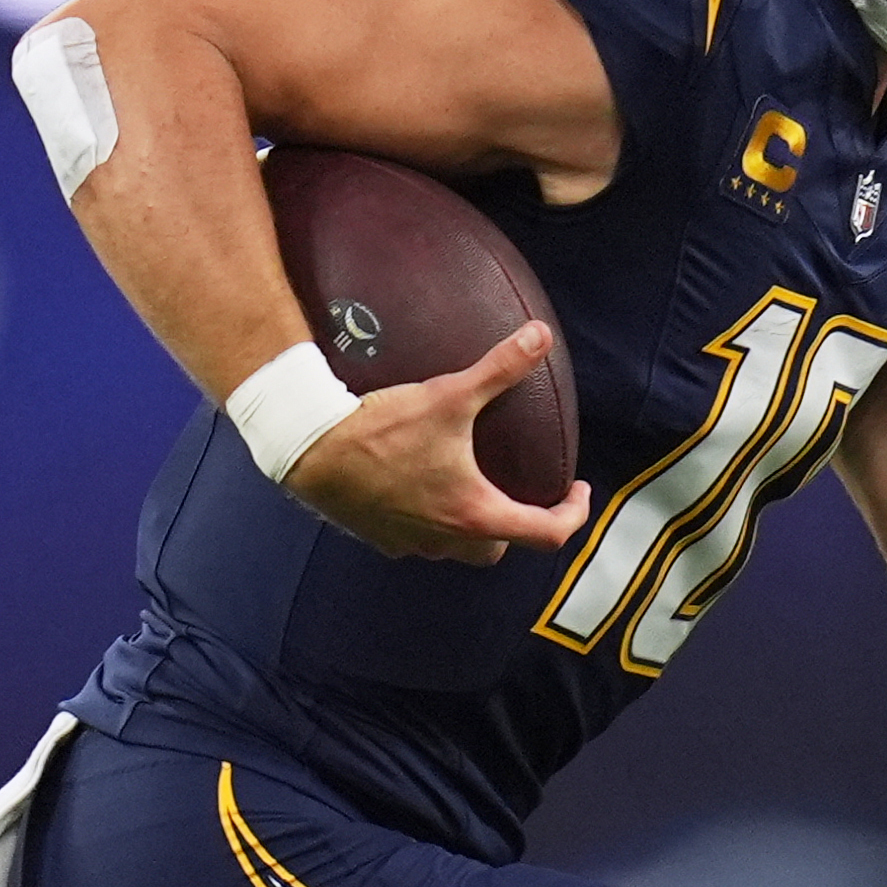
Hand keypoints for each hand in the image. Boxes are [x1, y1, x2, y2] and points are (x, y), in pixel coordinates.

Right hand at [280, 324, 592, 563]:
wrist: (311, 450)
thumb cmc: (381, 431)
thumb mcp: (448, 395)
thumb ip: (500, 367)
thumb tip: (540, 337)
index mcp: (475, 514)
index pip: (547, 533)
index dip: (572, 513)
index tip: (575, 490)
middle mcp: (446, 541)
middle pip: (499, 548)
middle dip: (518, 525)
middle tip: (523, 492)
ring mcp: (411, 544)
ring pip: (457, 549)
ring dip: (473, 527)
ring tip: (473, 487)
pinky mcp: (381, 538)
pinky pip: (419, 540)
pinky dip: (432, 522)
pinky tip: (422, 488)